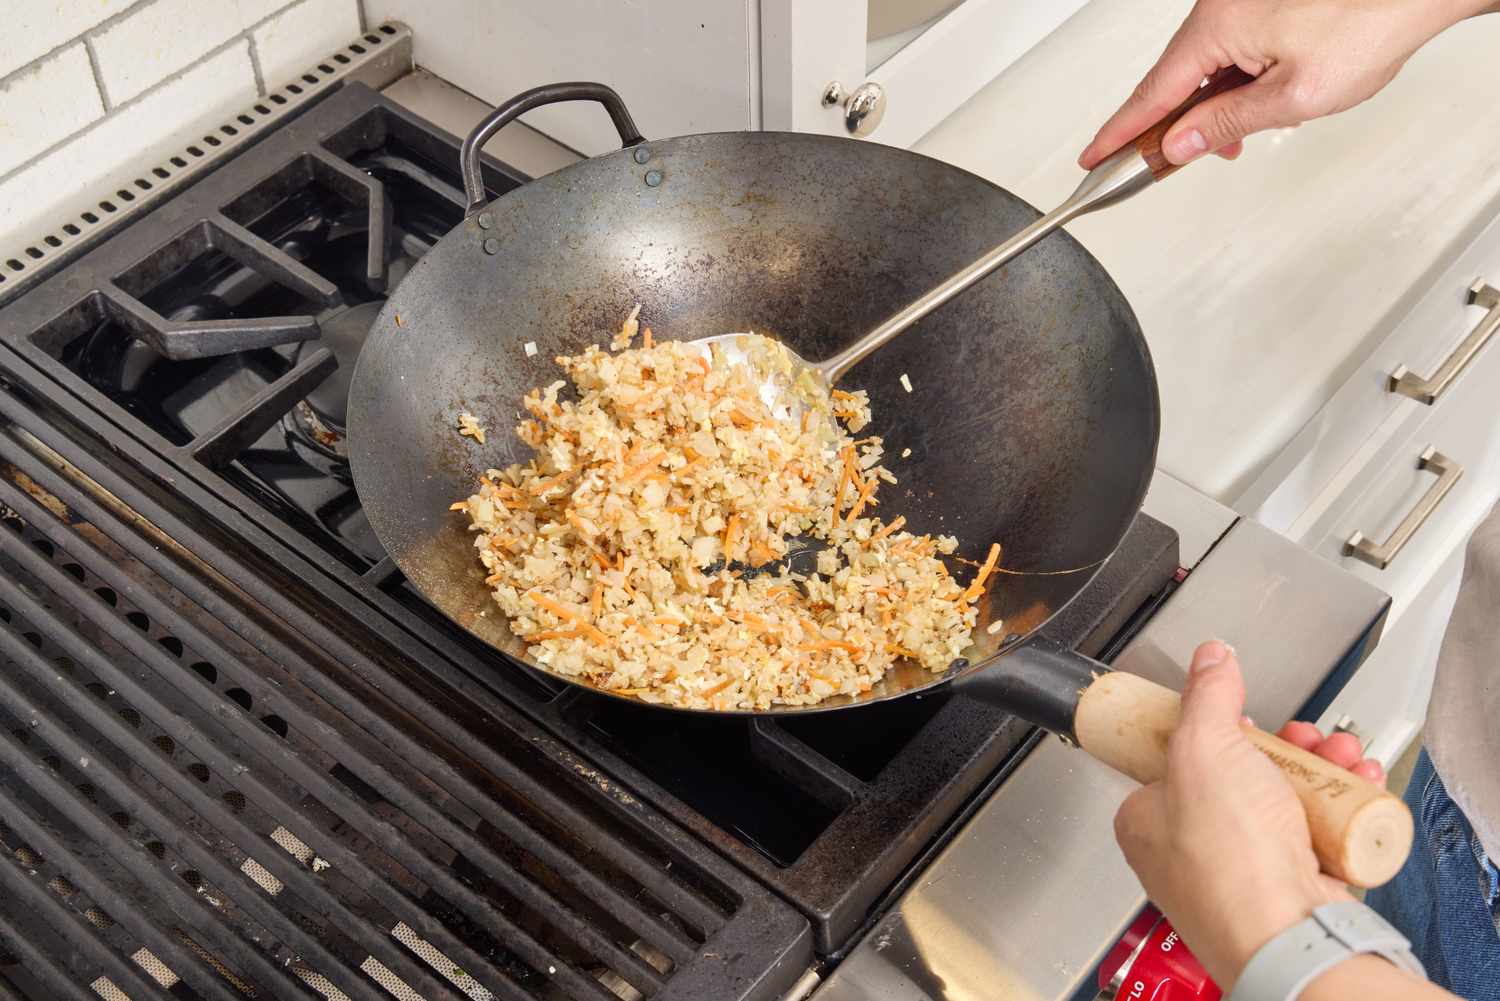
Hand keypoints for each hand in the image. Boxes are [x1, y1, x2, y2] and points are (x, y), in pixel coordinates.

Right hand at [1079, 0, 1497, 169]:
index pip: (1151, 93)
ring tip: (1238, 138)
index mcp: (1217, 26)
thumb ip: (1228, 123)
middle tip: (1165, 165)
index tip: (1093, 157)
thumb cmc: (1370, 22)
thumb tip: (1181, 144)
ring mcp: (1240, 4)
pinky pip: (1229, 53)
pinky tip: (1256, 105)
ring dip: (1215, 109)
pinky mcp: (1261, 6)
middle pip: (1175, 82)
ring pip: (1206, 70)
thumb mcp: (1293, 96)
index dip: (1119, 133)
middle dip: (1177, 127)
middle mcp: (1221, 8)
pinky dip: (1234, 86)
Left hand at [1112, 640, 1385, 991]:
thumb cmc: (1228, 857)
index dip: (1216, 733)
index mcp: (1148, 820)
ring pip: (1282, 804)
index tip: (1244, 717)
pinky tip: (1358, 788)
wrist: (1287, 933)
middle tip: (1305, 736)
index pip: (1176, 760)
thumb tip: (1210, 658)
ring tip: (1341, 755)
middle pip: (1240, 778)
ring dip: (1319, 771)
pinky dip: (1340, 810)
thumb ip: (1207, 695)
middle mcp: (1190, 852)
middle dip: (1285, 747)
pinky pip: (1315, 837)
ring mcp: (1243, 874)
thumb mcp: (1205, 747)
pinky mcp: (1290, 889)